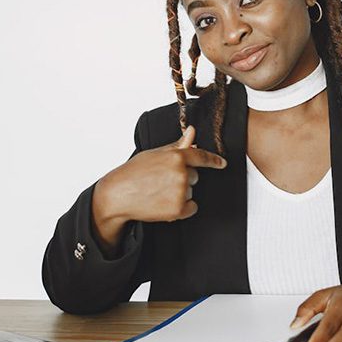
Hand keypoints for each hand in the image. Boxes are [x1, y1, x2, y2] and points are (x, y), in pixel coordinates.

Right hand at [92, 125, 226, 246]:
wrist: (118, 195)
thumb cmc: (133, 173)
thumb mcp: (155, 154)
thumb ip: (177, 145)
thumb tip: (192, 132)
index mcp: (176, 156)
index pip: (201, 156)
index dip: (214, 160)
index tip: (222, 163)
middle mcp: (182, 173)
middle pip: (195, 176)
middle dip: (183, 179)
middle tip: (161, 181)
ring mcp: (181, 191)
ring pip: (191, 192)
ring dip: (180, 194)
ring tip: (158, 192)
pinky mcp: (179, 209)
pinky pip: (191, 207)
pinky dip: (182, 208)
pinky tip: (164, 203)